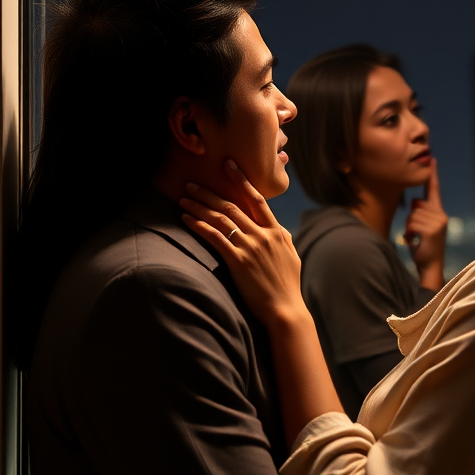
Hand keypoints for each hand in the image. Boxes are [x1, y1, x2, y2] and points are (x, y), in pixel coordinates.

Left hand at [179, 162, 304, 329]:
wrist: (285, 309)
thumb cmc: (288, 286)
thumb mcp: (291, 256)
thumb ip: (280, 238)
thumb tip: (275, 227)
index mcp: (276, 232)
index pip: (257, 199)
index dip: (242, 180)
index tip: (229, 165)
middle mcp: (263, 235)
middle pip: (232, 206)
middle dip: (209, 193)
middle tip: (191, 182)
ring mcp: (250, 247)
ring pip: (221, 219)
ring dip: (199, 206)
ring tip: (183, 198)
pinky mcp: (238, 261)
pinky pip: (215, 237)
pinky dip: (199, 226)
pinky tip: (186, 219)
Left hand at [405, 160, 446, 290]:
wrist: (430, 266)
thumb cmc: (424, 246)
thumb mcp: (422, 226)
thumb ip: (420, 213)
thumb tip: (416, 201)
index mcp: (439, 212)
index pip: (434, 190)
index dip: (433, 174)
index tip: (432, 159)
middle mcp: (441, 214)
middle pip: (416, 204)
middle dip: (412, 218)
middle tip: (418, 234)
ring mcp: (438, 222)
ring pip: (413, 215)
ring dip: (410, 228)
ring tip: (417, 239)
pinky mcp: (433, 229)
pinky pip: (412, 224)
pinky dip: (410, 233)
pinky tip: (416, 242)